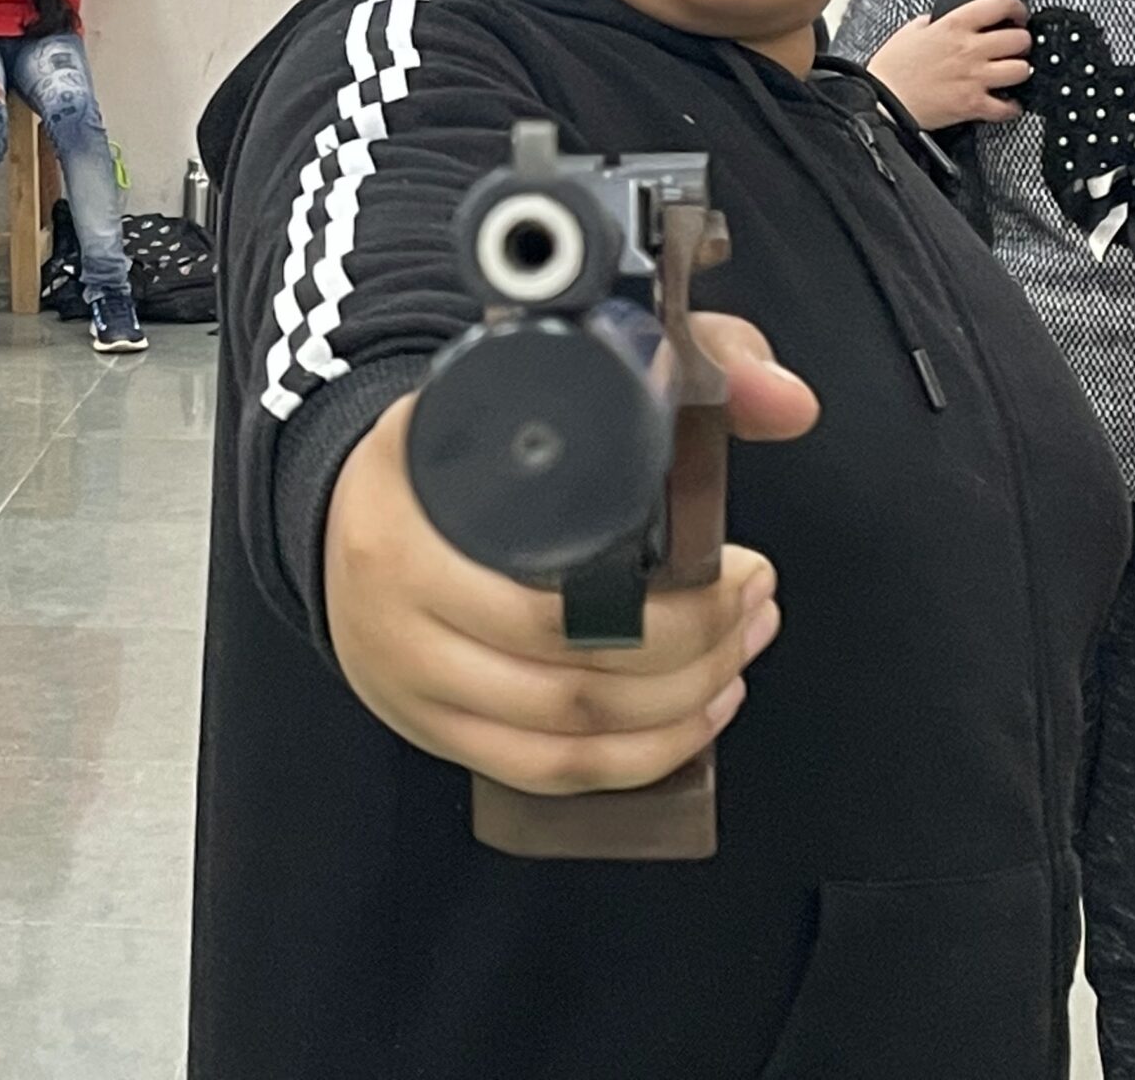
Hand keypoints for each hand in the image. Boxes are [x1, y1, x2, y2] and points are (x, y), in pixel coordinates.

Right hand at [324, 314, 818, 797]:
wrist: (349, 505)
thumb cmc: (451, 447)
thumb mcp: (537, 379)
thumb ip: (680, 364)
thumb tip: (785, 400)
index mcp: (412, 511)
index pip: (553, 595)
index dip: (672, 605)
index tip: (739, 568)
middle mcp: (400, 603)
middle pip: (574, 672)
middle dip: (696, 650)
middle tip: (753, 603)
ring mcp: (411, 676)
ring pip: (569, 731)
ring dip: (678, 708)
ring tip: (736, 654)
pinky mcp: (432, 728)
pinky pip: (545, 770)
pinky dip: (632, 758)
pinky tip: (690, 719)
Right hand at [865, 0, 1032, 129]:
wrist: (881, 101)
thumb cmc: (891, 70)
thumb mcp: (910, 31)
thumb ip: (934, 22)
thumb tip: (945, 19)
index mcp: (953, 25)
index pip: (1002, 4)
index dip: (1017, 8)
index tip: (1017, 16)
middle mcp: (968, 49)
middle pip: (1019, 39)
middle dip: (1021, 43)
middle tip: (1014, 48)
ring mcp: (973, 77)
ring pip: (1021, 70)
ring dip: (1019, 72)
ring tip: (1010, 74)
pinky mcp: (972, 104)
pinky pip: (1007, 107)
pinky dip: (1011, 107)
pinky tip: (1005, 103)